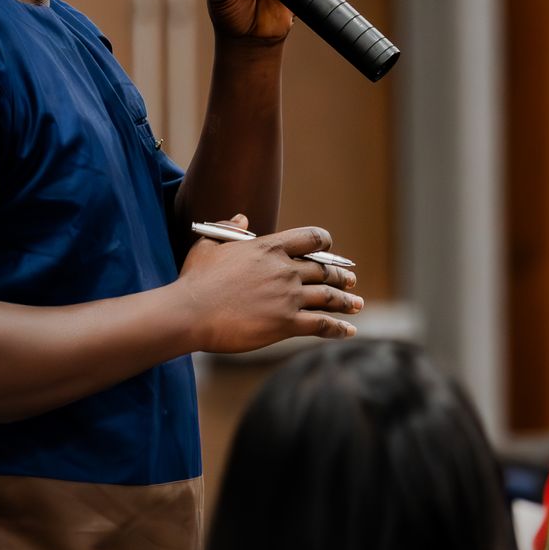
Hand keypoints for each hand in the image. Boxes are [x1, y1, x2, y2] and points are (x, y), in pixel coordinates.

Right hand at [175, 219, 363, 353]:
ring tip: (358, 305)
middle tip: (351, 281)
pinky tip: (348, 331)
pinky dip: (338, 328)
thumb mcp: (208, 245)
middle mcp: (285, 270)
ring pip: (328, 297)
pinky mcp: (286, 323)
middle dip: (340, 276)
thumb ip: (228, 229)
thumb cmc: (196, 280)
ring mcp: (288, 297)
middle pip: (324, 270)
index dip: (324, 243)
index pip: (310, 238)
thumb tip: (241, 218)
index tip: (330, 250)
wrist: (191, 312)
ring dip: (346, 302)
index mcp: (269, 247)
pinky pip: (321, 324)